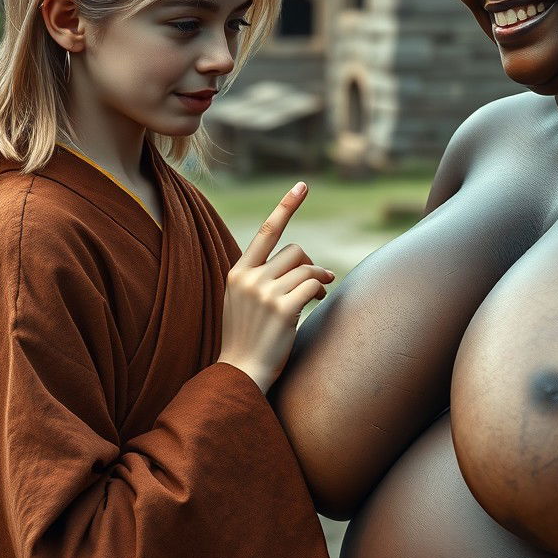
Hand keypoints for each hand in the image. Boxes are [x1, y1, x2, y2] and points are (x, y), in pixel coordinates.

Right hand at [217, 182, 334, 393]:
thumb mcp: (243, 299)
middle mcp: (250, 278)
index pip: (266, 231)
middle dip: (308, 264)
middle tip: (314, 281)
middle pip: (295, 251)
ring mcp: (265, 293)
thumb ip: (261, 276)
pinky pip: (312, 285)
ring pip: (306, 267)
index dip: (286, 206)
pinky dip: (319, 289)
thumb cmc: (247, 337)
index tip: (303, 185)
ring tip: (316, 292)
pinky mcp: (283, 308)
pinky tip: (317, 299)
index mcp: (238, 272)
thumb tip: (302, 260)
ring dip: (317, 277)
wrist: (241, 372)